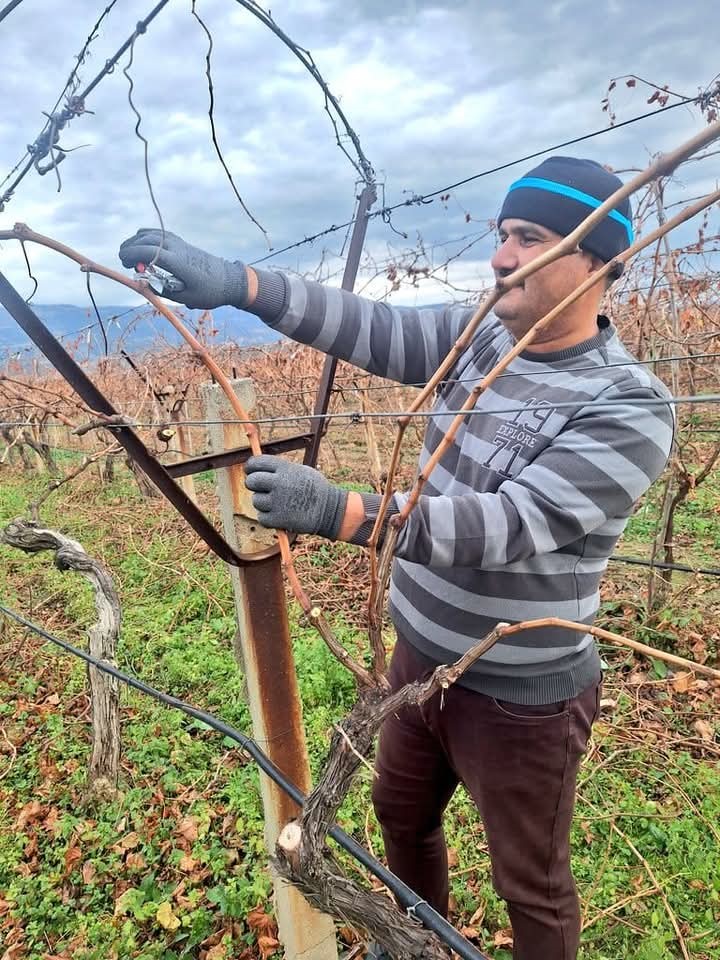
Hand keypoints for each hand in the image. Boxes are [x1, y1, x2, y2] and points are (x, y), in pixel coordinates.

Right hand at [118, 229, 247, 309]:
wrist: (229, 281)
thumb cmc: (208, 292)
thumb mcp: (185, 297)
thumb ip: (162, 290)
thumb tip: (143, 283)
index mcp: (177, 262)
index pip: (148, 251)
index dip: (131, 255)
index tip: (123, 263)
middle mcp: (177, 248)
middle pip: (146, 240)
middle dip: (130, 248)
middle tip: (123, 261)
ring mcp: (179, 243)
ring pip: (151, 234)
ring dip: (137, 241)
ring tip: (130, 255)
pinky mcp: (182, 243)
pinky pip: (159, 233)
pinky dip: (147, 236)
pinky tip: (141, 243)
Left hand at [244, 455, 348, 539]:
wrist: (330, 510)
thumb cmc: (315, 489)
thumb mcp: (300, 471)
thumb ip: (280, 469)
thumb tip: (257, 468)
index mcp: (285, 469)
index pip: (257, 463)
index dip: (250, 467)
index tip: (250, 471)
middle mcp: (280, 483)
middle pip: (251, 481)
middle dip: (253, 484)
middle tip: (260, 488)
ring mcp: (278, 502)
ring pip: (256, 500)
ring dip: (262, 503)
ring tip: (277, 503)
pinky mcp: (278, 519)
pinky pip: (262, 518)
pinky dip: (268, 518)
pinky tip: (279, 515)